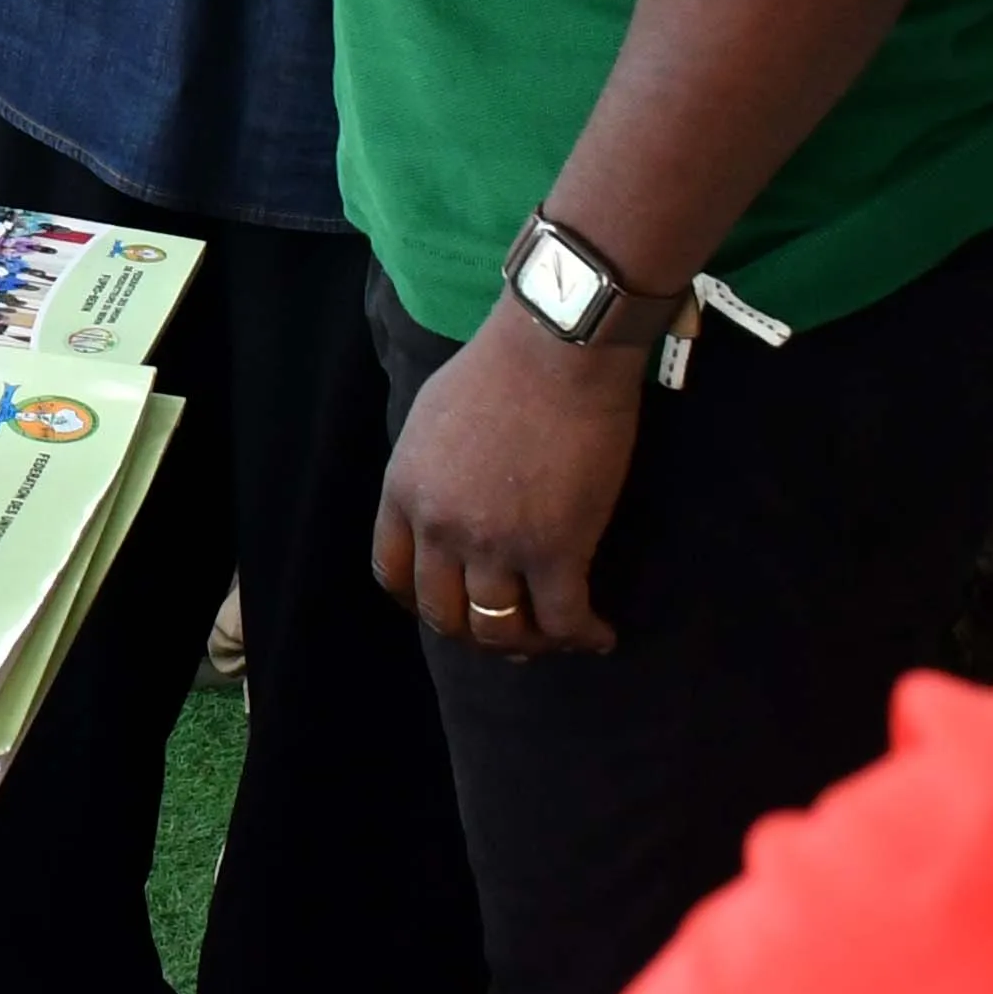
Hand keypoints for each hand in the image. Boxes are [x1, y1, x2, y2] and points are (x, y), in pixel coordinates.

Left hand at [369, 309, 645, 656]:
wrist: (555, 349)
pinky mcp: (555, 550)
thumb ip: (426, 472)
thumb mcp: (430, 419)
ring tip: (557, 635)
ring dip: (530, 644)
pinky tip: (599, 635)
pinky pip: (563, 620)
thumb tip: (442, 504)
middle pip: (442, 614)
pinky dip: (582, 636)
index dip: (419, 603)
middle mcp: (440, 527)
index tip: (448, 609)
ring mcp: (495, 544)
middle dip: (474, 635)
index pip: (393, 574)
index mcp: (403, 491)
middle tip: (507, 634)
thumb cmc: (499, 369)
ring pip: (500, 629)